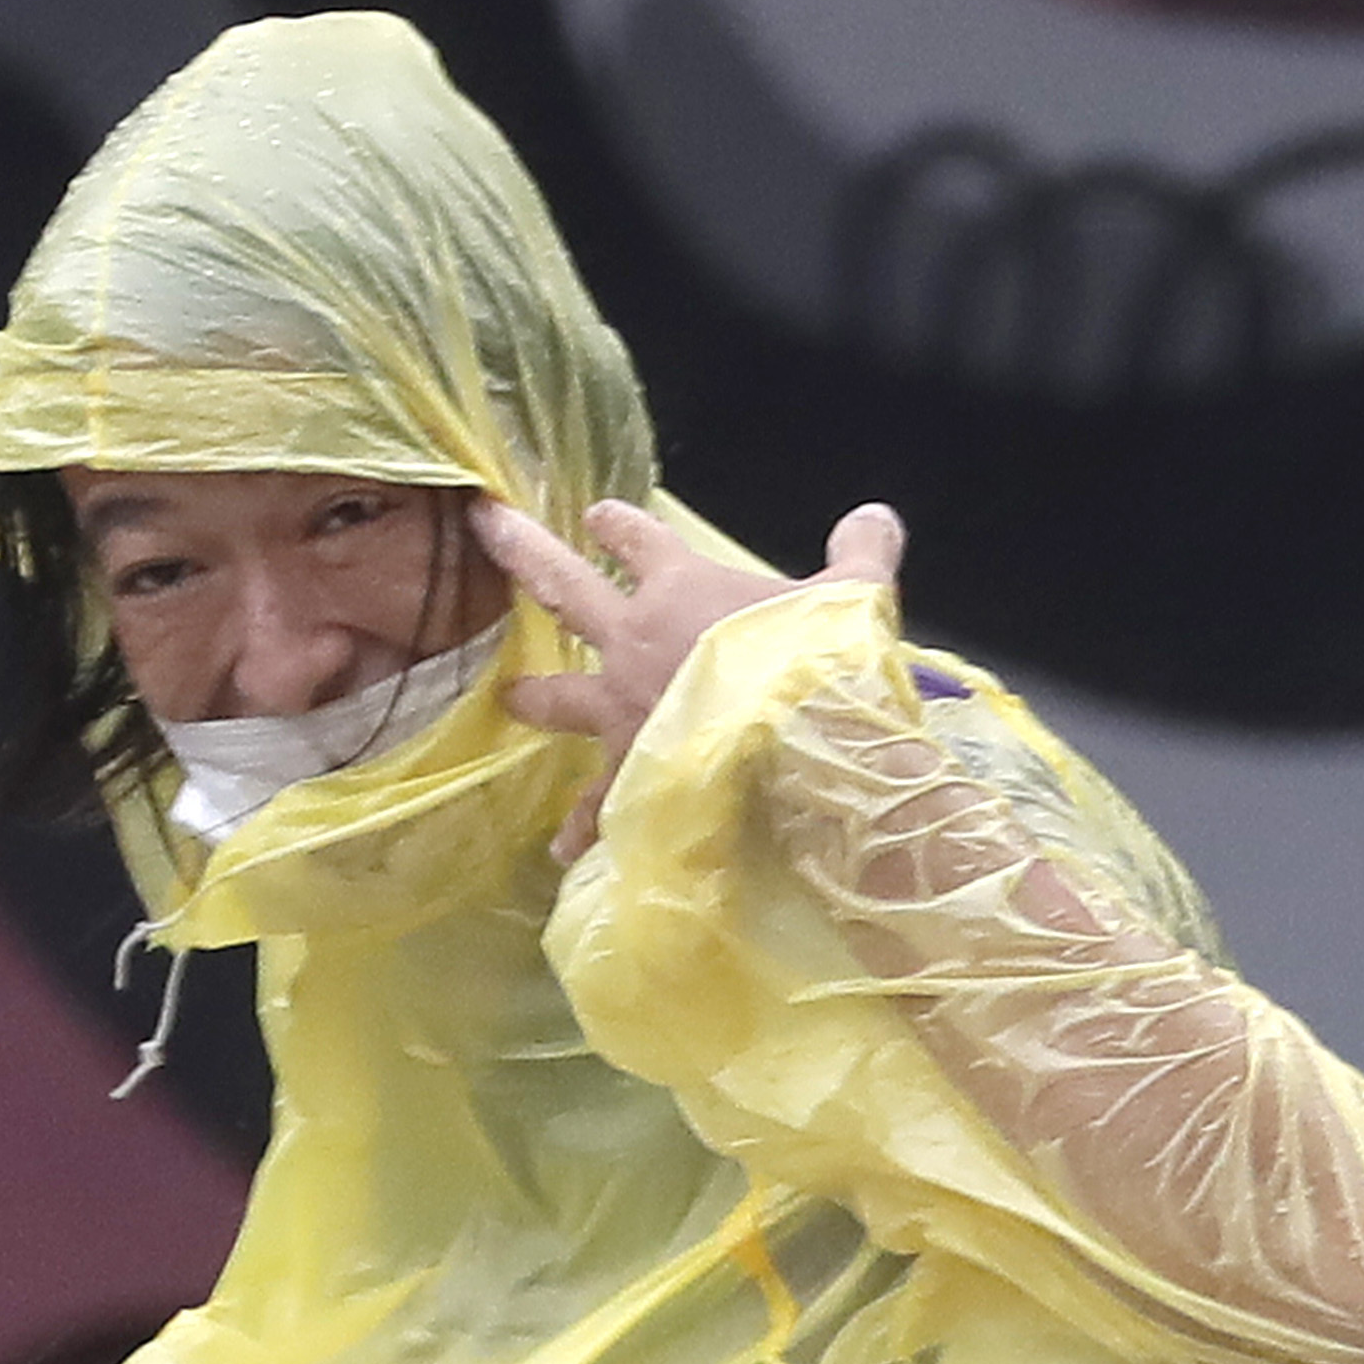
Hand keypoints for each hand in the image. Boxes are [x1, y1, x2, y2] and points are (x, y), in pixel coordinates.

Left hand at [475, 496, 908, 852]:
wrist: (802, 750)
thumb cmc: (821, 661)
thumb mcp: (853, 595)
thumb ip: (860, 553)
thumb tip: (875, 515)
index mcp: (682, 588)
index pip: (641, 541)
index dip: (620, 525)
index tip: (598, 514)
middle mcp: (634, 644)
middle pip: (565, 590)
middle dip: (524, 554)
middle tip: (488, 527)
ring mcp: (623, 713)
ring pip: (561, 699)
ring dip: (535, 697)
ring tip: (510, 699)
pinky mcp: (629, 777)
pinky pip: (597, 806)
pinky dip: (581, 828)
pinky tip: (563, 849)